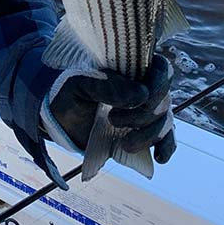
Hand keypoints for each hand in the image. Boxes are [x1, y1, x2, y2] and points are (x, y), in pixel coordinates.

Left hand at [44, 54, 175, 165]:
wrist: (57, 116)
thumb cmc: (69, 91)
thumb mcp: (80, 83)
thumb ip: (107, 85)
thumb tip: (141, 95)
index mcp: (131, 67)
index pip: (160, 69)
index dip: (158, 84)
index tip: (141, 98)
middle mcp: (144, 88)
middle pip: (164, 100)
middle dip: (144, 115)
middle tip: (113, 119)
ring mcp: (145, 112)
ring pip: (164, 122)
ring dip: (148, 135)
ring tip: (123, 143)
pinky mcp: (143, 133)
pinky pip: (166, 140)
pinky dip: (166, 147)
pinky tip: (158, 157)